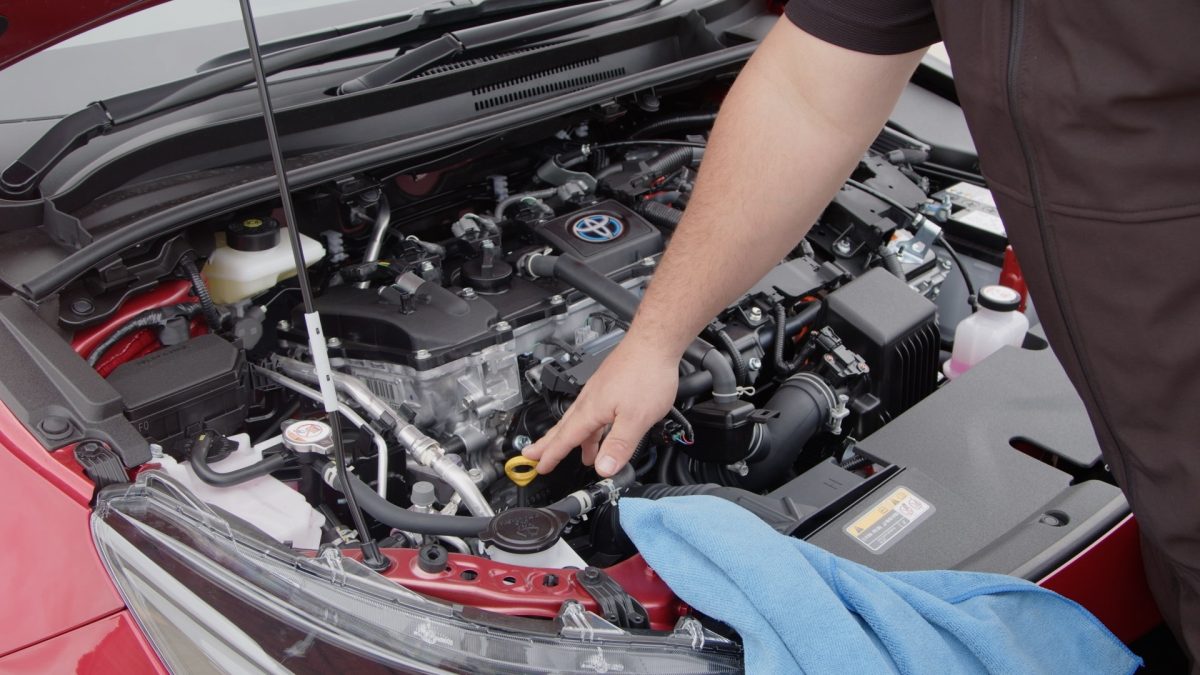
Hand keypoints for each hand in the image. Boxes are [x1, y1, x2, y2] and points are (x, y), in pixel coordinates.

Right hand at [523, 340, 677, 476]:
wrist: (654, 342)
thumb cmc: (646, 373)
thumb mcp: (636, 418)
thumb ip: (619, 445)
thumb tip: (603, 469)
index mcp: (592, 410)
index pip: (566, 438)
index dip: (552, 455)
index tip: (539, 467)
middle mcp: (590, 399)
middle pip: (564, 427)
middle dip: (548, 444)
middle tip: (532, 455)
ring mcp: (599, 391)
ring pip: (579, 419)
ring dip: (574, 438)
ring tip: (579, 454)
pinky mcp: (608, 385)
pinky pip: (592, 411)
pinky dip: (591, 426)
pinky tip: (600, 429)